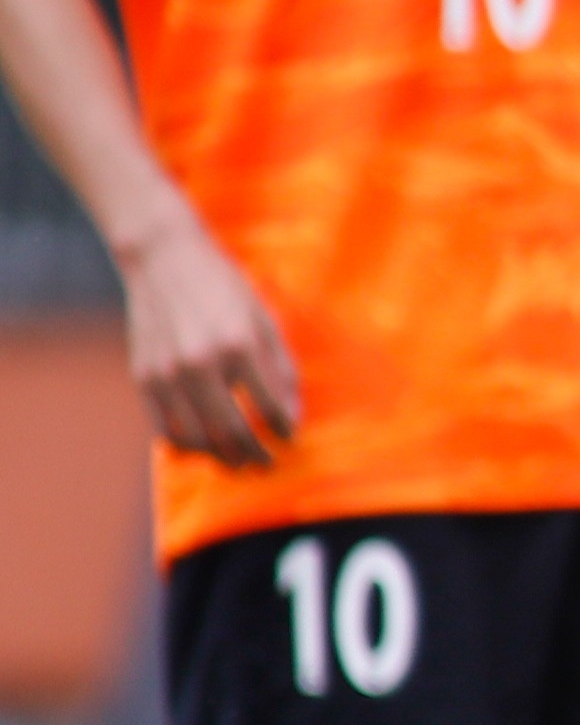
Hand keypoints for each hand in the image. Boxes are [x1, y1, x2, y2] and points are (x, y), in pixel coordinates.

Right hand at [116, 218, 298, 466]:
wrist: (165, 260)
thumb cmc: (225, 288)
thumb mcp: (265, 320)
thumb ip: (282, 368)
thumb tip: (292, 417)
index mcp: (239, 345)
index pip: (270, 407)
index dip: (284, 430)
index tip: (290, 439)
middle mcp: (201, 363)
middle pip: (232, 432)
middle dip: (254, 455)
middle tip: (267, 464)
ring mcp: (167, 373)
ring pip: (197, 438)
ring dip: (220, 457)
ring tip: (238, 462)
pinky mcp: (143, 377)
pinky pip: (164, 429)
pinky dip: (186, 446)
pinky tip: (203, 446)